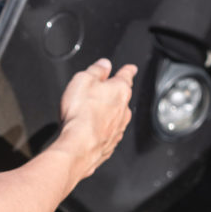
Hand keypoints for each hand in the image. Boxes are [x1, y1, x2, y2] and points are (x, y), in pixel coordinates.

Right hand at [54, 58, 136, 182]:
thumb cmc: (81, 114)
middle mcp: (124, 111)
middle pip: (122, 98)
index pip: (126, 76)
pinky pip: (109, 133)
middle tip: (104, 91)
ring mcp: (119, 129)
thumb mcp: (83, 80)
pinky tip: (91, 130)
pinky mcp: (111, 144)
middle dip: (114, 94)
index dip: (127, 70)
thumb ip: (96, 70)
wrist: (79, 146)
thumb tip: (104, 64)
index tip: (131, 68)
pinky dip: (102, 130)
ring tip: (92, 112)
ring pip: (116, 117)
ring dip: (108, 113)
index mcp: (120, 91)